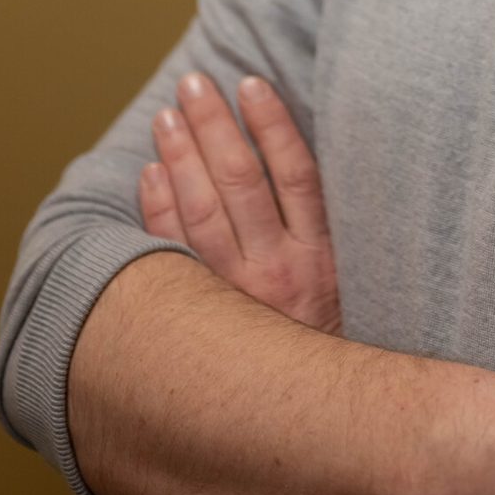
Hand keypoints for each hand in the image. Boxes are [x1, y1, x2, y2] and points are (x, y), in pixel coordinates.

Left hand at [141, 71, 341, 334]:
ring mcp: (236, 295)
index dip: (272, 124)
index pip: (295, 172)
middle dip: (214, 126)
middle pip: (240, 181)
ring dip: (181, 158)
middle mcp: (278, 271)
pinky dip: (159, 210)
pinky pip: (173, 254)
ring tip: (167, 117)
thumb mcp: (344, 277)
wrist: (309, 411)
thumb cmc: (325, 331)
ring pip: (202, 212)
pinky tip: (150, 174)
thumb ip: (322, 225)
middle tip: (194, 84)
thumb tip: (292, 154)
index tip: (251, 84)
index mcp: (321, 255)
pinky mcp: (203, 316)